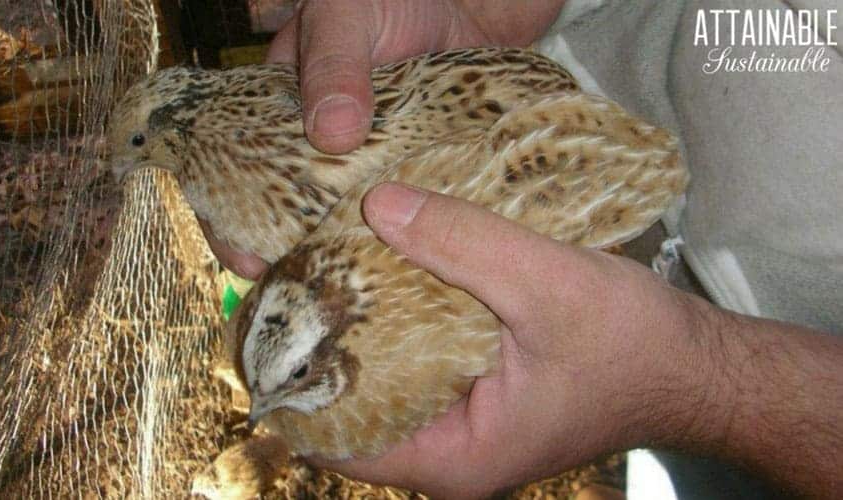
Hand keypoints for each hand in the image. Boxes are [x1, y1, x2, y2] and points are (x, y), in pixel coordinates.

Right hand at [203, 0, 563, 277]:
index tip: (246, 261)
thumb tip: (331, 134)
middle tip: (300, 292)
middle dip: (287, 254)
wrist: (469, 2)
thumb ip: (335, 64)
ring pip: (342, 220)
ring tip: (348, 297)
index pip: (235, 172)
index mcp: (277, 112)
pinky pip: (397, 213)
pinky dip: (396, 240)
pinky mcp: (409, 173)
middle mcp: (314, 147)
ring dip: (340, 254)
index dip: (231, 219)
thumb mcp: (346, 17)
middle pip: (286, 212)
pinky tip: (403, 271)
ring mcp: (364, 164)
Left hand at [312, 183, 842, 498]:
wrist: (695, 365)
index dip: (294, 380)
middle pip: (352, 403)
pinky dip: (402, 318)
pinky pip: (418, 359)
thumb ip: (463, 244)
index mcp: (451, 456)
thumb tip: (374, 204)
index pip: (333, 437)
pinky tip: (392, 269)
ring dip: (364, 323)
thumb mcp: (546, 286)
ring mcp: (464, 423)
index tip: (274, 314)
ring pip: (384, 377)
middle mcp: (447, 450)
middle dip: (324, 342)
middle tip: (296, 272)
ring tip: (331, 261)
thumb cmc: (633, 345)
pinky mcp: (480, 394)